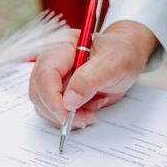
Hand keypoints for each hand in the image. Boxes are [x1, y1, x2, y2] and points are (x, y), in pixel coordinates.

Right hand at [29, 21, 157, 129]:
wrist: (128, 57)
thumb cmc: (121, 54)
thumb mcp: (112, 64)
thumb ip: (90, 79)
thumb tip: (68, 101)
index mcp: (63, 47)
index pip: (45, 73)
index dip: (51, 98)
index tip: (66, 116)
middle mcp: (53, 61)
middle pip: (39, 92)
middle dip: (59, 112)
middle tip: (85, 118)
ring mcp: (55, 78)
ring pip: (44, 106)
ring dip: (66, 117)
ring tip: (90, 113)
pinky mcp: (59, 92)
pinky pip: (55, 112)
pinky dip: (70, 119)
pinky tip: (88, 111)